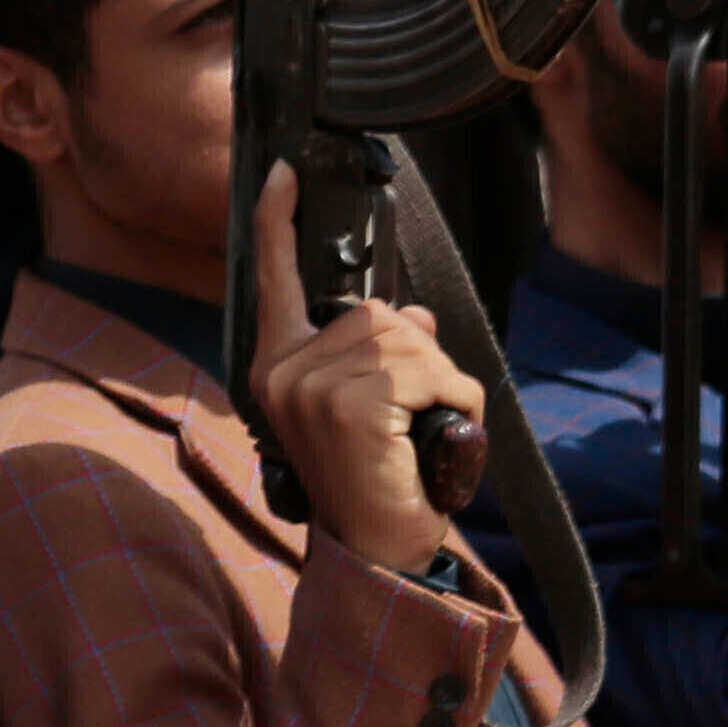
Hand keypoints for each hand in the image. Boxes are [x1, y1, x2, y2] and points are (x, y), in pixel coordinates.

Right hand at [247, 165, 472, 575]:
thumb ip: (377, 351)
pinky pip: (427, 370)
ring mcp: (309, 385)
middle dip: (418, 355)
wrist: (378, 553)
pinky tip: (437, 437)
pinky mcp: (347, 403)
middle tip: (415, 414)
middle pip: (376, 312)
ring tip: (424, 431)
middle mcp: (282, 370)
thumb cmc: (377, 480)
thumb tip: (409, 313)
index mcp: (276, 366)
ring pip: (406, 339)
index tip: (281, 172)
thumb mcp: (371, 405)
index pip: (274, 279)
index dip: (276, 223)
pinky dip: (453, 398)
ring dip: (439, 380)